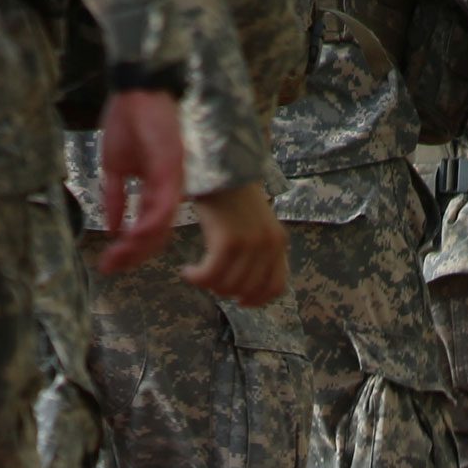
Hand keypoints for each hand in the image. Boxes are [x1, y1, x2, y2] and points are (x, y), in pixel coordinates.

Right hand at [96, 89, 185, 275]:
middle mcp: (169, 190)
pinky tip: (130, 236)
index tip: (107, 263)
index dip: (129, 250)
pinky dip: (148, 224)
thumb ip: (115, 199)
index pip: (147, 230)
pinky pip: (163, 204)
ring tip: (115, 257)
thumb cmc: (127, 120)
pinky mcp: (171, 167)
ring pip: (160, 226)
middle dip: (131, 256)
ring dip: (138, 246)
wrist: (135, 88)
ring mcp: (172, 180)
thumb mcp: (115, 167)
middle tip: (108, 267)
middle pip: (156, 236)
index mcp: (158, 190)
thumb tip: (111, 228)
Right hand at [182, 183, 287, 305]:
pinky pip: (211, 276)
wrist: (219, 166)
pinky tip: (188, 271)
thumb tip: (244, 287)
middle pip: (247, 290)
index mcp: (279, 242)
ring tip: (197, 272)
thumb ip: (257, 251)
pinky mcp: (228, 241)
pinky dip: (197, 278)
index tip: (239, 301)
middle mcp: (269, 245)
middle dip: (225, 291)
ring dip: (208, 284)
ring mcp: (250, 244)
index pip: (276, 287)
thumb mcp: (256, 224)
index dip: (257, 300)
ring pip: (228, 285)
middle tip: (209, 279)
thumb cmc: (232, 195)